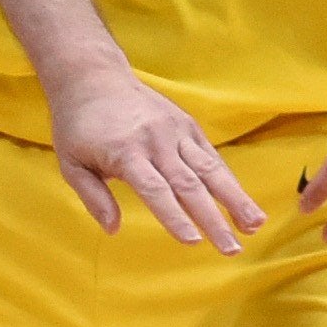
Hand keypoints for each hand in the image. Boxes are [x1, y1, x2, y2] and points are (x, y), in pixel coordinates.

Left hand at [47, 67, 263, 252]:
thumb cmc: (78, 125)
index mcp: (126, 152)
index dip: (175, 217)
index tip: (193, 242)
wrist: (93, 76)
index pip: (155, 190)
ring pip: (210, 169)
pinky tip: (244, 202)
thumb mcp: (70, 163)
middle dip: (214, 220)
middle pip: (190, 185)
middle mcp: (156, 141)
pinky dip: (228, 179)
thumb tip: (113, 229)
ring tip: (255, 225)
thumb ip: (93, 198)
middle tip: (232, 249)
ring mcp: (175, 131)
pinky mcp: (186, 124)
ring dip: (235, 198)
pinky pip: (210, 155)